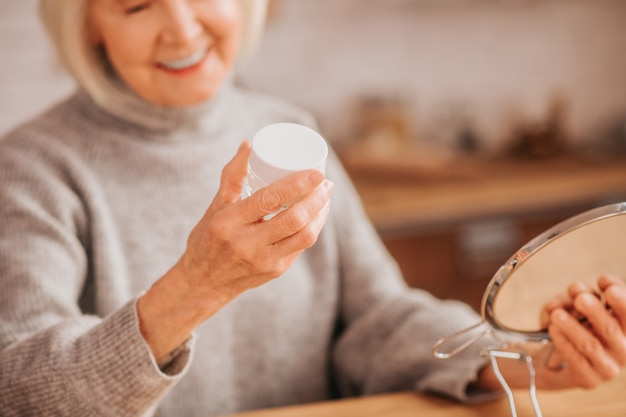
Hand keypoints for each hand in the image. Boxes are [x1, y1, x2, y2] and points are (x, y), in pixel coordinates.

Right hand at [137, 141, 332, 361]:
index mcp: (229, 222)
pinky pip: (301, 247)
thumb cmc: (209, 237)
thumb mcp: (215, 206)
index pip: (269, 199)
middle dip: (316, 198)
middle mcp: (247, 243)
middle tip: (326, 183)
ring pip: (304, 236)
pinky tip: (317, 215)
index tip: (317, 172)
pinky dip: (313, 228)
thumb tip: (249, 144)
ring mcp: (264, 260)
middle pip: (294, 219)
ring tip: (325, 197)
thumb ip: (232, 176)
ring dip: (320, 214)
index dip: (298, 184)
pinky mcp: (275, 271)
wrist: (203, 283)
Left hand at [537, 275, 625, 388]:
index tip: (604, 281)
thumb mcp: (579, 304)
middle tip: (580, 298)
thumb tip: (582, 289)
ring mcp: (608, 368)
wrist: (554, 359)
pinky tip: (552, 329)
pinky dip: (563, 342)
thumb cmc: (573, 324)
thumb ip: (584, 294)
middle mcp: (623, 349)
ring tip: (557, 314)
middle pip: (612, 329)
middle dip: (596, 311)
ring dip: (573, 327)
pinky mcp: (589, 380)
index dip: (621, 299)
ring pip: (591, 345)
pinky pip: (575, 360)